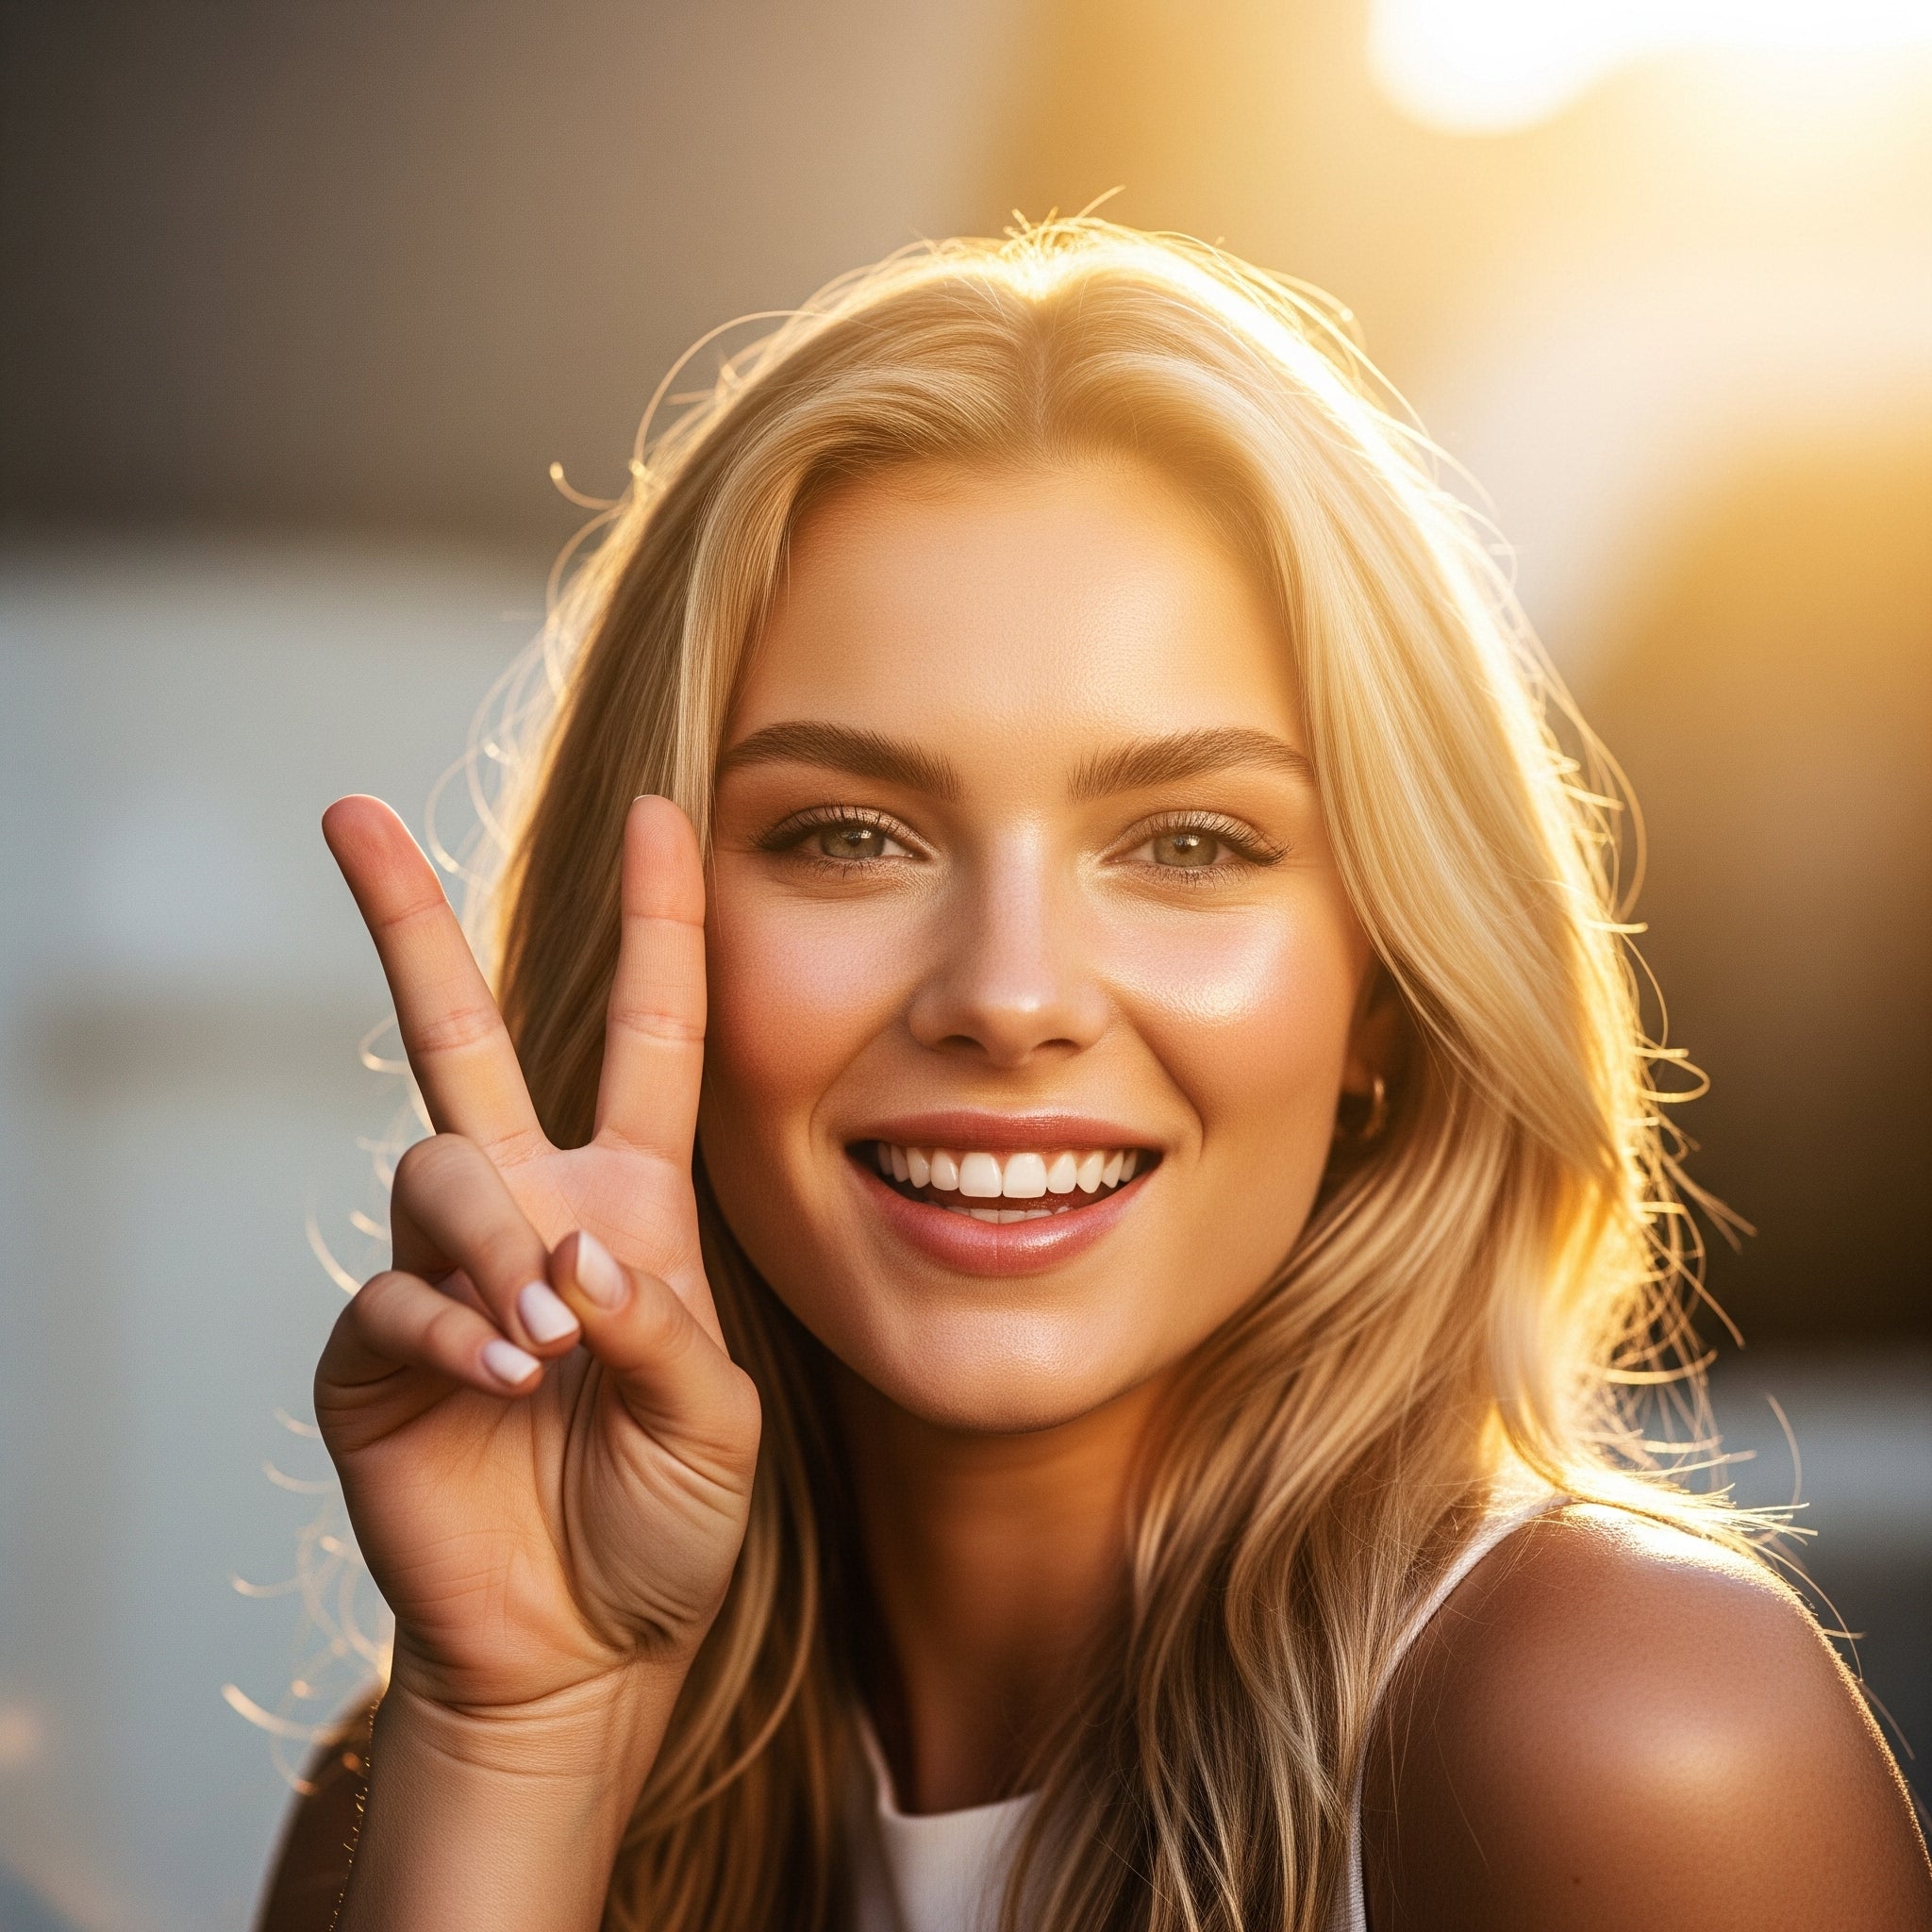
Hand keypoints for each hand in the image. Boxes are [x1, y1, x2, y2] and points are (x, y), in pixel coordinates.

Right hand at [314, 794, 758, 1731]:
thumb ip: (661, 1331)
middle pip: (460, 1036)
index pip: (650, 1035)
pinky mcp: (372, 1353)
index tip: (662, 809)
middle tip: (350, 814)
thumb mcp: (714, 1423)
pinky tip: (502, 1381)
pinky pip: (390, 1298)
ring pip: (435, 1173)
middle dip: (409, 922)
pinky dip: (448, 1332)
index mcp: (631, 1202)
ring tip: (543, 1343)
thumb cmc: (664, 1521)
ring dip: (489, 1248)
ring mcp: (444, 1274)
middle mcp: (529, 1211)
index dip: (660, 924)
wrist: (582, 1646)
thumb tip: (571, 1259)